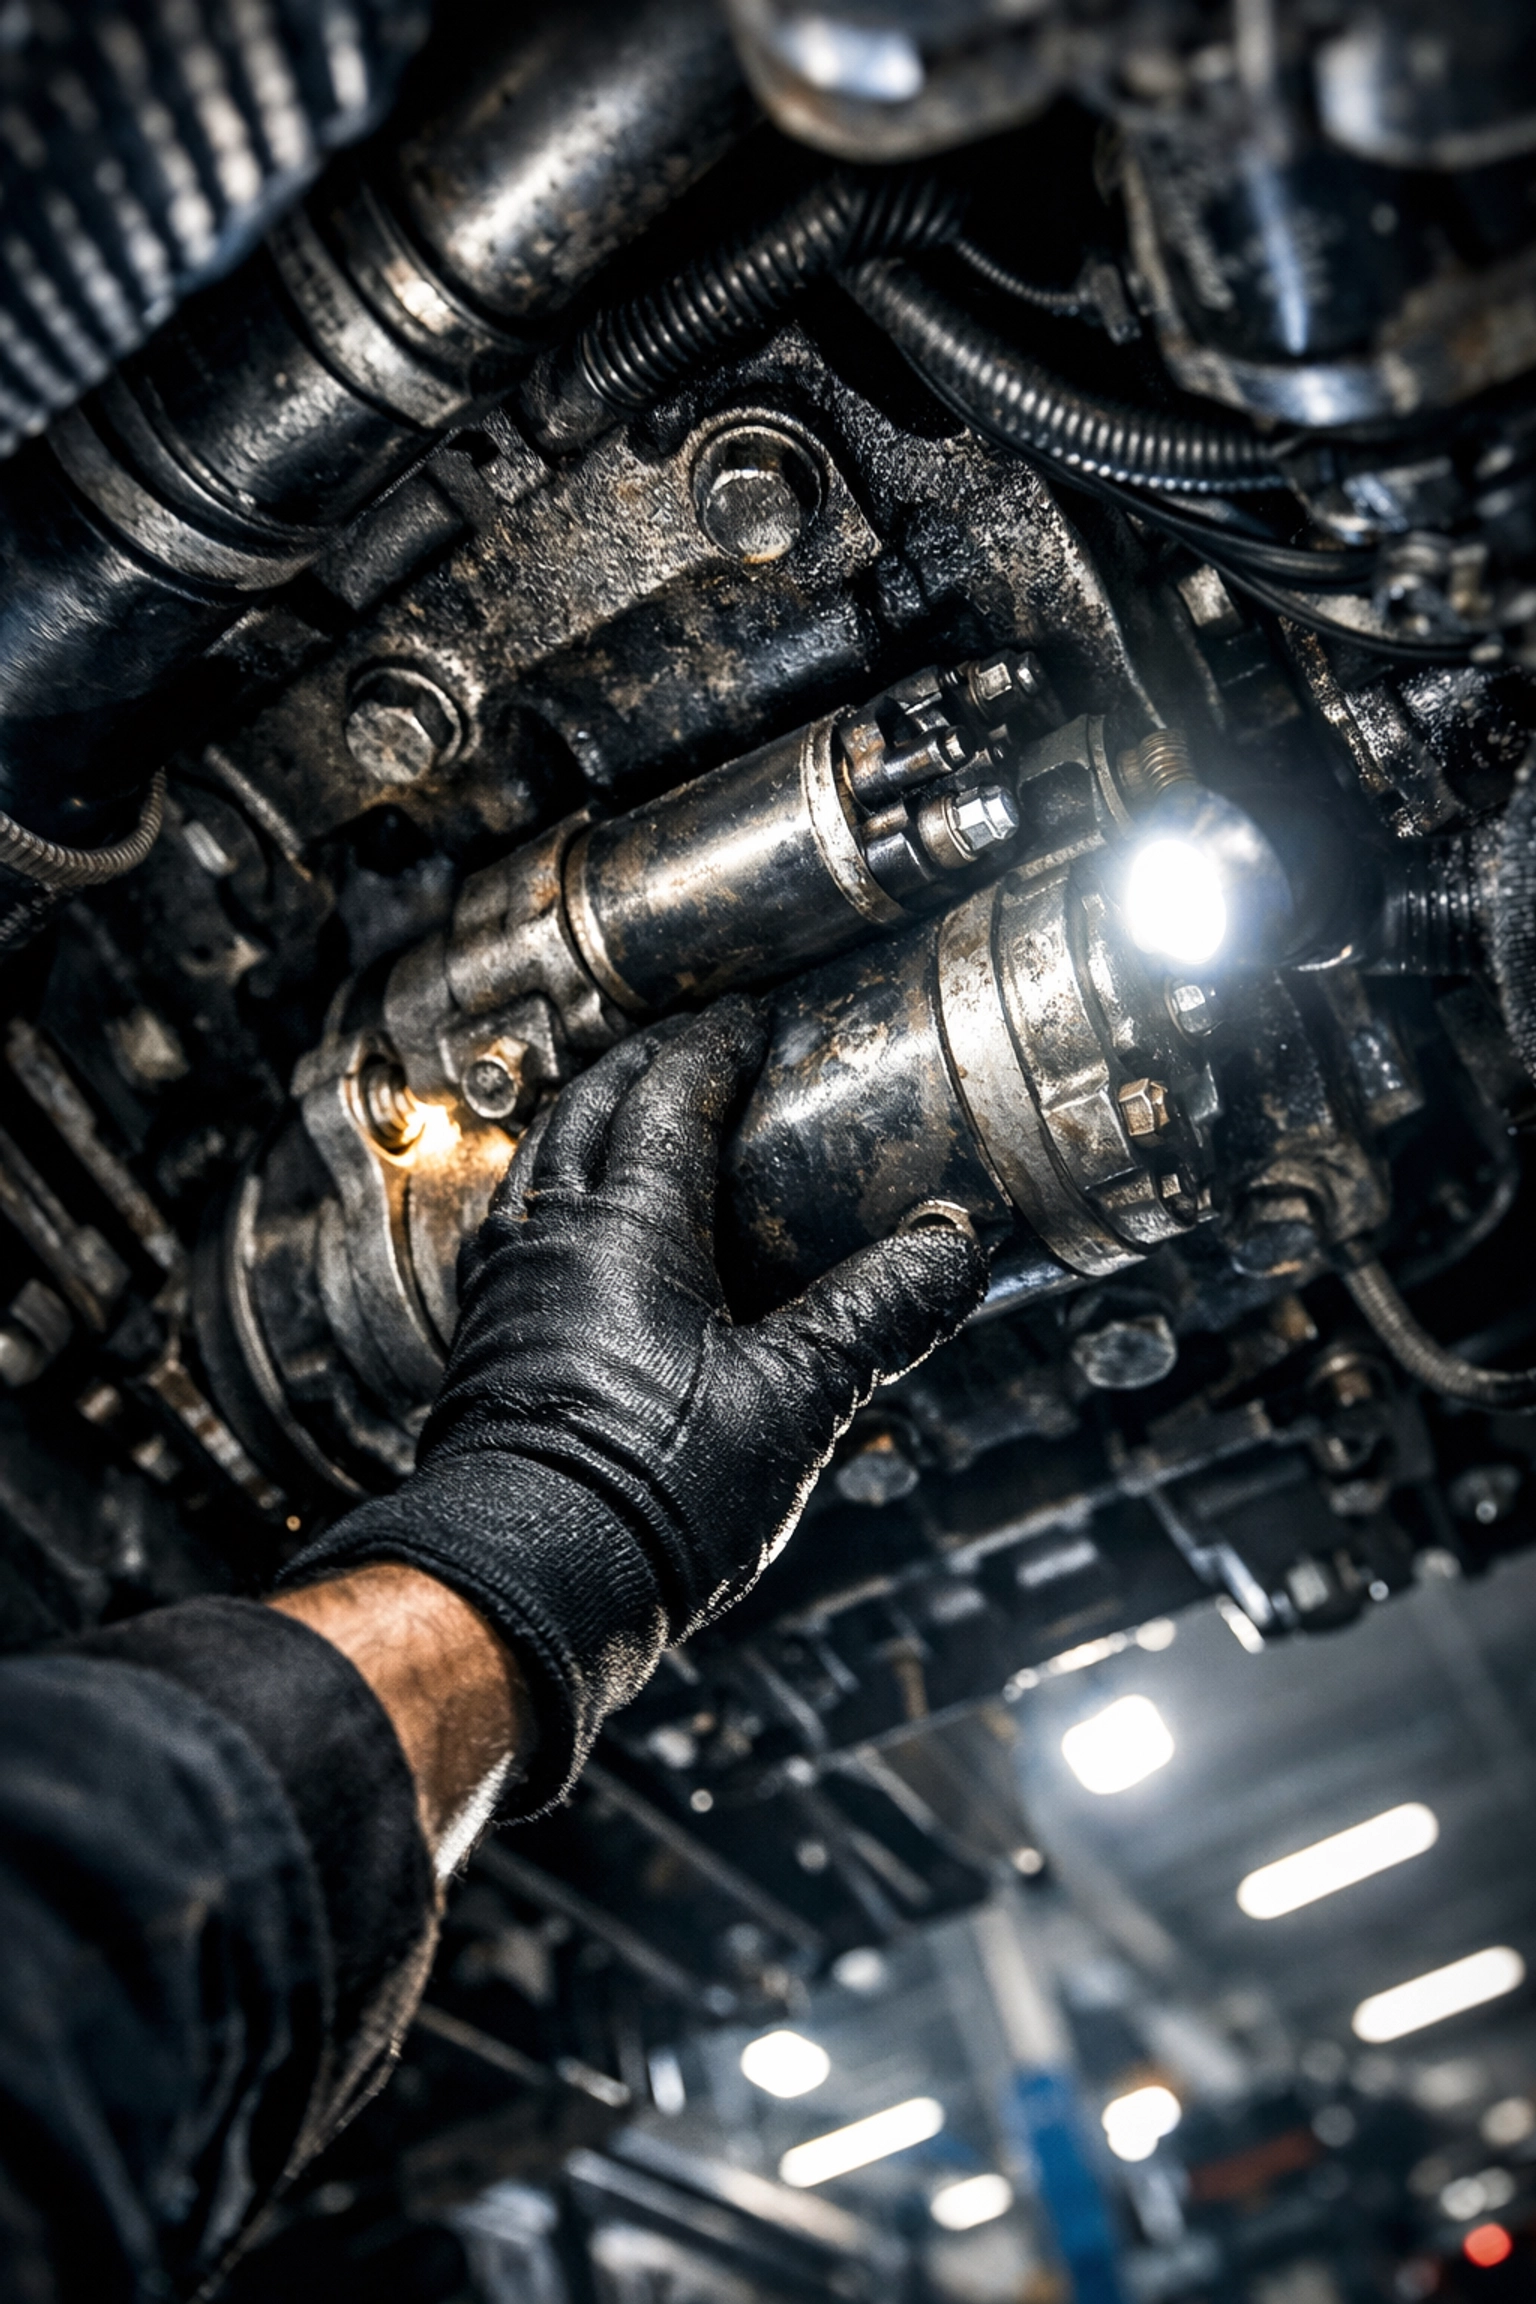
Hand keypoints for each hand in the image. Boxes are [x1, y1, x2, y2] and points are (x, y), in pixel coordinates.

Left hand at [283, 998, 985, 1810]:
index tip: (750, 1018)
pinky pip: (513, 1226)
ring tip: (630, 1115)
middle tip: (696, 1048)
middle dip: (644, 1064)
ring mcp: (506, 1288)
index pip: (670, 1098)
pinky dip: (550, 1191)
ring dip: (587, 1119)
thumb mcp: (794, 1402)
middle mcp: (553, 1238)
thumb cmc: (651, 1495)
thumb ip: (875, 1318)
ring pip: (540, 1162)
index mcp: (628, 1227)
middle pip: (589, 1109)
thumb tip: (953, 1250)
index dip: (715, 1048)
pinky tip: (571, 1230)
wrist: (524, 1585)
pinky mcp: (484, 1342)